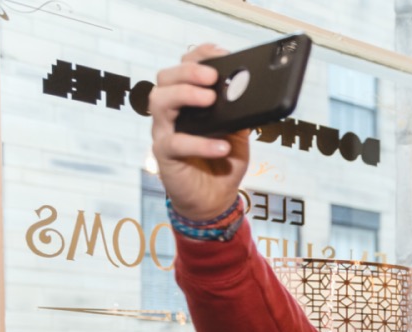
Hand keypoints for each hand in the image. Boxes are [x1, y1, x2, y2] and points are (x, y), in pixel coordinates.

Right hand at [147, 45, 248, 219]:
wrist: (214, 198)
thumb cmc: (222, 161)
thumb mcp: (238, 133)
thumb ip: (240, 113)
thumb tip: (252, 93)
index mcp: (188, 101)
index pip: (184, 68)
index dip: (200, 56)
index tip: (221, 53)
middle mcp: (172, 112)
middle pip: (166, 78)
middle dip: (188, 72)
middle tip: (212, 78)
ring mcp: (165, 131)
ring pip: (159, 102)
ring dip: (184, 94)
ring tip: (210, 99)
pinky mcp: (165, 155)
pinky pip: (175, 143)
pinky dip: (200, 143)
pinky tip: (221, 145)